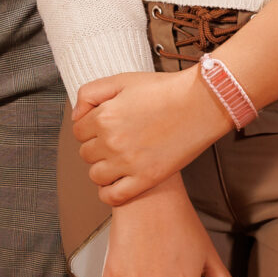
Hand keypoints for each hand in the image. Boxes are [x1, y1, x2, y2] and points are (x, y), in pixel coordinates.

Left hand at [73, 67, 229, 204]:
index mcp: (103, 117)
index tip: (104, 126)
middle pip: (86, 153)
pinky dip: (109, 193)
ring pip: (96, 175)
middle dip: (96, 146)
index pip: (78, 131)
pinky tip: (116, 183)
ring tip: (117, 160)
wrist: (201, 104)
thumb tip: (76, 116)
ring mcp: (128, 163)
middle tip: (116, 140)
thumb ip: (90, 94)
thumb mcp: (121, 80)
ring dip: (102, 168)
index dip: (90, 127)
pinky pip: (114, 196)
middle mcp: (112, 142)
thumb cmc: (163, 90)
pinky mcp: (146, 179)